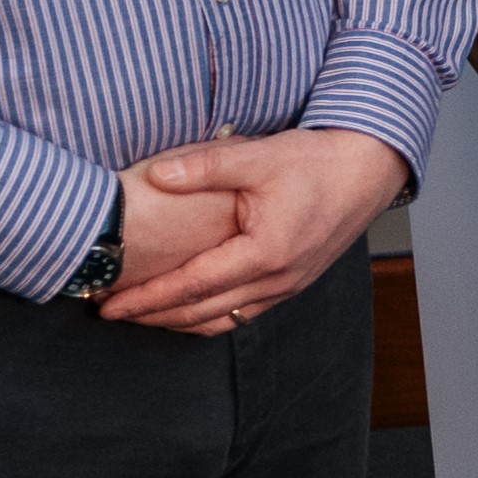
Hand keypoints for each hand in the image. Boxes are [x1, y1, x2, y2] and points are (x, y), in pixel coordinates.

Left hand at [108, 127, 409, 332]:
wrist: (369, 169)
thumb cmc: (316, 161)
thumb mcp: (256, 155)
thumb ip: (202, 166)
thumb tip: (154, 177)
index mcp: (265, 252)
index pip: (190, 286)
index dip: (145, 298)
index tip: (108, 304)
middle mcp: (278, 279)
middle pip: (201, 314)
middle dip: (152, 316)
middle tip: (108, 313)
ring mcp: (289, 286)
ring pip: (222, 321)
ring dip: (178, 322)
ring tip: (140, 315)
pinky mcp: (294, 283)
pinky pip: (243, 314)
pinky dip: (208, 317)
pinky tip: (187, 309)